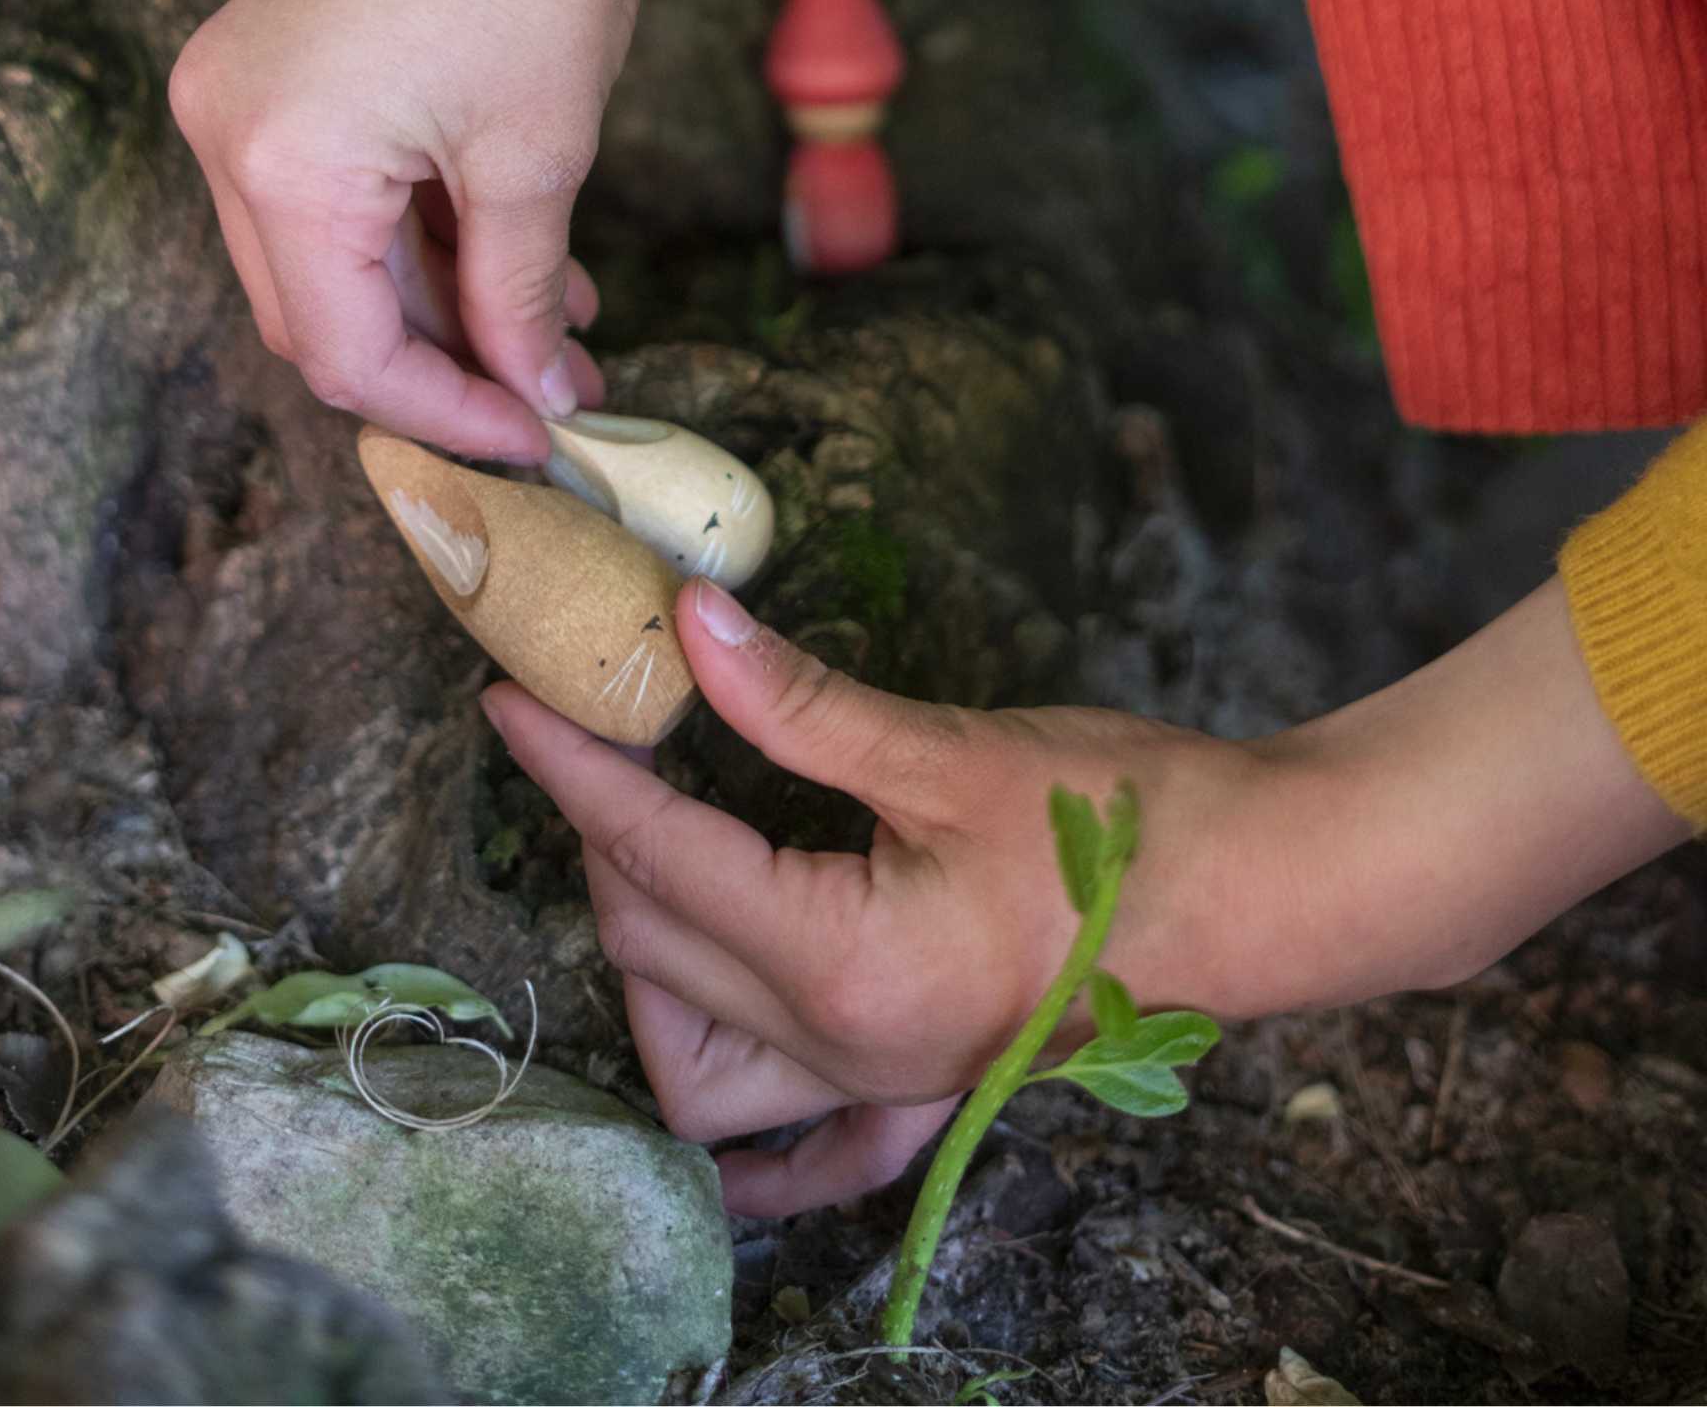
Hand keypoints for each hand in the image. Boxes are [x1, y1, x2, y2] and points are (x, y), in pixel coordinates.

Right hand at [169, 0, 723, 459]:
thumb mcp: (537, 157)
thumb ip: (521, 296)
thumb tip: (537, 394)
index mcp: (276, 164)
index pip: (348, 357)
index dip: (450, 417)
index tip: (540, 439)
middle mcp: (224, 129)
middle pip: (321, 314)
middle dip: (440, 366)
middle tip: (547, 393)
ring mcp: (239, 86)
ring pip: (331, 257)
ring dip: (437, 300)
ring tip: (559, 323)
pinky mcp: (276, 54)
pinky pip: (335, 186)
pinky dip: (417, 231)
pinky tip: (516, 253)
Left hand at [483, 580, 1268, 1213]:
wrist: (1265, 892)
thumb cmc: (1123, 818)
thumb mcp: (948, 748)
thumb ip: (800, 699)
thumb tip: (688, 624)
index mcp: (842, 966)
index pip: (656, 856)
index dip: (572, 768)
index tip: (514, 699)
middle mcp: (845, 1049)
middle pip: (657, 948)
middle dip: (601, 839)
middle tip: (597, 738)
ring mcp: (884, 1084)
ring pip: (699, 1072)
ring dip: (647, 976)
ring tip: (649, 870)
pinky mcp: (925, 1084)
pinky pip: (809, 1156)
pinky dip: (750, 1150)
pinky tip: (721, 1138)